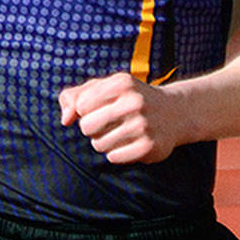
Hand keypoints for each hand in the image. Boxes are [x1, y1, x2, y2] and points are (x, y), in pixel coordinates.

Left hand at [58, 73, 187, 164]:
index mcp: (122, 82)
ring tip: (121, 133)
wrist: (174, 112)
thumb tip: (65, 119)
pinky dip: (117, 154)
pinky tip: (130, 143)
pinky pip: (113, 157)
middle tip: (109, 124)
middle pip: (87, 127)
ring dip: (105, 142)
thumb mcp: (105, 87)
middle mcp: (135, 101)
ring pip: (99, 144)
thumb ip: (74, 96)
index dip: (87, 111)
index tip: (102, 108)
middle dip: (93, 128)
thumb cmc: (129, 99)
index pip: (81, 106)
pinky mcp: (149, 146)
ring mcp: (144, 124)